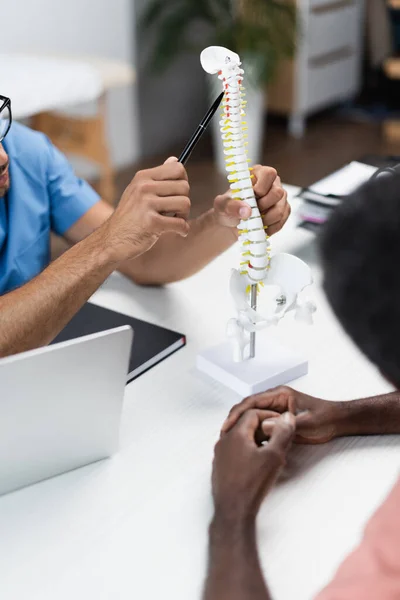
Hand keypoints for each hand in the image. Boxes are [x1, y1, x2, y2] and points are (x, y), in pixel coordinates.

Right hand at [104, 157, 189, 261]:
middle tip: (175, 212)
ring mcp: (146, 204)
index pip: (177, 168)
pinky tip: (177, 232)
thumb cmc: (129, 218)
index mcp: (143, 177)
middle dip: (184, 201)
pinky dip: (183, 230)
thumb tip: (175, 160)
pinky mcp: (151, 223)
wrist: (111, 241)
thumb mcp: (138, 192)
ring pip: (185, 204)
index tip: (178, 193)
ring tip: (173, 221)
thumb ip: (157, 178)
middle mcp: (144, 187)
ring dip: (184, 216)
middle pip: (184, 187)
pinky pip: (181, 224)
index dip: (183, 181)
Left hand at [212, 410, 294, 522]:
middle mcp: (224, 441)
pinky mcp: (220, 467)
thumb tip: (287, 418)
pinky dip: (247, 449)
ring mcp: (220, 455)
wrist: (233, 511)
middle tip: (277, 435)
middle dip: (262, 426)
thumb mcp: (274, 456)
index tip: (281, 422)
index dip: (269, 415)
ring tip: (270, 449)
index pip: (252, 413)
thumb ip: (282, 434)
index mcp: (235, 435)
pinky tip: (258, 462)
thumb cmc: (251, 484)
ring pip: (239, 437)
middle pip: (244, 424)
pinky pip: (234, 450)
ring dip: (255, 438)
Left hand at [213, 165, 289, 235]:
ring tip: (254, 222)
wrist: (230, 223)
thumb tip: (246, 211)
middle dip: (264, 206)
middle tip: (252, 212)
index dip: (261, 188)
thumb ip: (231, 206)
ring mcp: (279, 198)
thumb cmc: (227, 208)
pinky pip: (282, 221)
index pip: (269, 174)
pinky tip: (260, 227)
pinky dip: (270, 228)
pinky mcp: (282, 211)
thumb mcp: (222, 205)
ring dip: (266, 219)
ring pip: (281, 209)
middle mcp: (272, 184)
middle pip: (278, 192)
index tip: (251, 197)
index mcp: (258, 174)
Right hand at [221, 386, 341, 444]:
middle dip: (235, 419)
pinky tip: (245, 443)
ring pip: (251, 416)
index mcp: (280, 395)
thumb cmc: (325, 418)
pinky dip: (251, 433)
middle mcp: (275, 400)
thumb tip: (264, 426)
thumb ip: (286, 425)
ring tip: (230, 438)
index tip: (229, 423)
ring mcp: (275, 410)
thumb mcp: (306, 422)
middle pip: (248, 407)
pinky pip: (259, 425)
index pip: (253, 401)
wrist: (337, 422)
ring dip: (241, 426)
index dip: (239, 412)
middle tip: (224, 432)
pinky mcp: (276, 420)